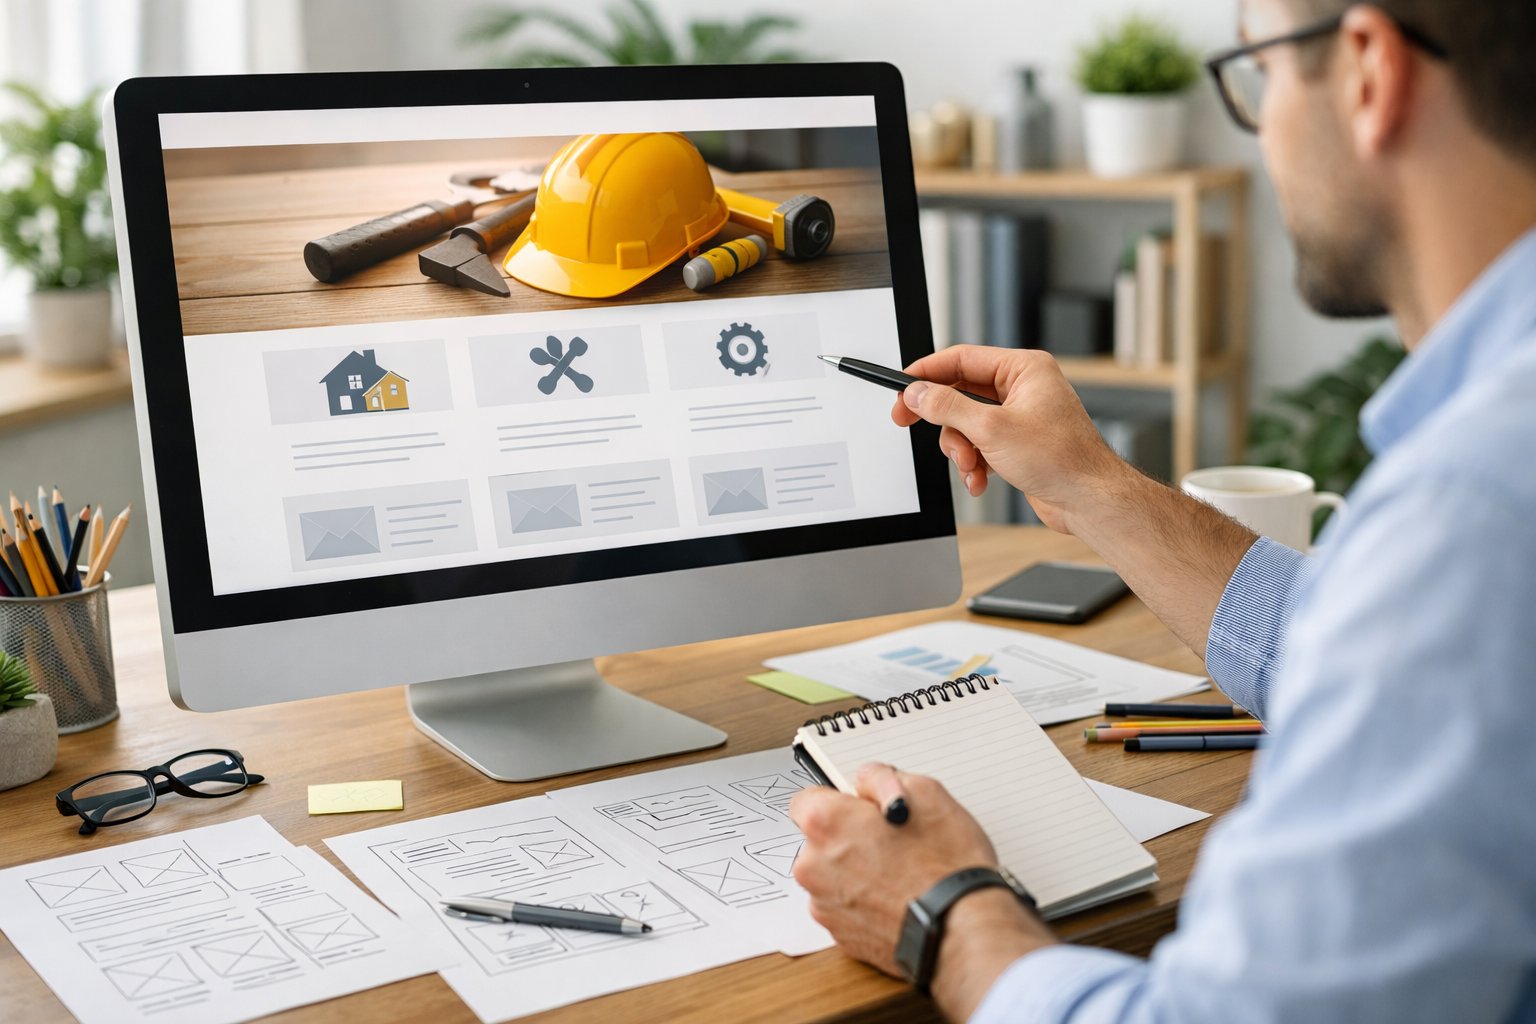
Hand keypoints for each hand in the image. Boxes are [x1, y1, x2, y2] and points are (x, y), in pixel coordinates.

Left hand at [788, 764, 1001, 974]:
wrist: (960, 931)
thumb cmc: (946, 865)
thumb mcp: (924, 792)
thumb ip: (879, 777)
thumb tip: (864, 782)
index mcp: (825, 823)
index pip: (807, 799)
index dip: (840, 801)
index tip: (864, 810)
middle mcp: (813, 865)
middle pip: (820, 841)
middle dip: (849, 838)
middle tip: (891, 843)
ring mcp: (824, 904)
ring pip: (833, 876)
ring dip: (857, 872)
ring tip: (900, 875)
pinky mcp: (840, 936)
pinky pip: (846, 908)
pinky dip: (865, 903)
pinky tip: (898, 899)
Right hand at [890, 346, 1124, 532]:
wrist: (1089, 500)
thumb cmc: (1062, 459)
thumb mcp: (991, 429)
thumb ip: (948, 407)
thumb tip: (919, 393)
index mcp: (1023, 369)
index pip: (961, 358)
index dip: (927, 372)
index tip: (902, 387)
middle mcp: (1022, 388)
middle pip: (960, 393)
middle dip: (946, 422)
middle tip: (910, 422)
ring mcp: (1020, 416)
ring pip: (966, 424)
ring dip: (961, 450)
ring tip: (970, 466)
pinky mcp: (1018, 443)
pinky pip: (980, 445)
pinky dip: (975, 463)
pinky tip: (980, 479)